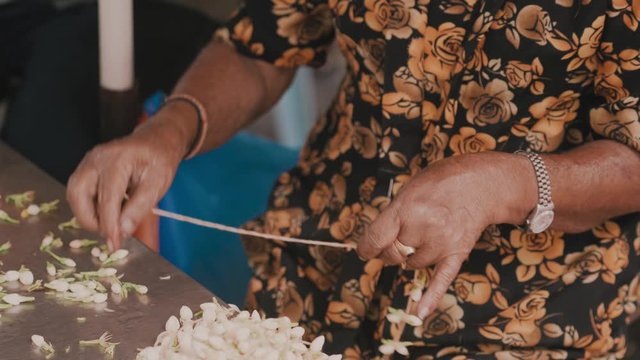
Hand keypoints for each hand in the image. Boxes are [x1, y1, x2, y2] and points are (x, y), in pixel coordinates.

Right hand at [67, 105, 195, 249]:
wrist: (156, 141)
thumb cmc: (159, 160)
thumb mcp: (158, 183)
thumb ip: (139, 207)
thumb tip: (122, 231)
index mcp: (117, 159)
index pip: (107, 197)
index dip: (109, 224)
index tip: (113, 244)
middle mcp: (96, 158)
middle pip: (79, 194)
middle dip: (90, 219)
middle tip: (110, 234)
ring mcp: (88, 162)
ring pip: (75, 194)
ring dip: (88, 214)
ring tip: (110, 224)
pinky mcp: (86, 168)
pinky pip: (79, 191)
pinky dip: (90, 206)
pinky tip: (108, 212)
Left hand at [357, 152, 536, 318]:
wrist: (481, 183)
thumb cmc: (440, 182)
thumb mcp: (410, 188)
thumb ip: (393, 214)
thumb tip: (375, 240)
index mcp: (406, 208)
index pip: (375, 238)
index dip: (367, 247)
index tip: (366, 250)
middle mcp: (422, 227)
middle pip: (393, 253)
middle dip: (391, 249)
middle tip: (400, 237)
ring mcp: (441, 242)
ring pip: (413, 265)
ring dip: (413, 256)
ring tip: (426, 234)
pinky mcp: (457, 254)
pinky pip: (441, 280)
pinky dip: (431, 297)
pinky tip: (422, 313)